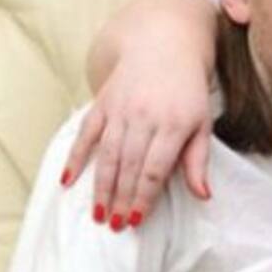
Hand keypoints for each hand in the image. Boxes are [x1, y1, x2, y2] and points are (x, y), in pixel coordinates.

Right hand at [61, 45, 211, 229]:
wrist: (164, 45)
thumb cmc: (188, 91)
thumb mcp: (202, 123)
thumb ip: (198, 160)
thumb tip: (203, 196)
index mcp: (174, 125)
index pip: (155, 170)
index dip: (144, 197)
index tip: (137, 221)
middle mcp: (145, 118)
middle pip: (129, 166)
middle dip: (121, 199)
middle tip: (115, 226)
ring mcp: (121, 110)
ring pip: (107, 155)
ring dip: (100, 187)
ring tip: (97, 214)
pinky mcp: (102, 103)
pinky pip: (86, 134)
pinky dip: (76, 157)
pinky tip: (68, 181)